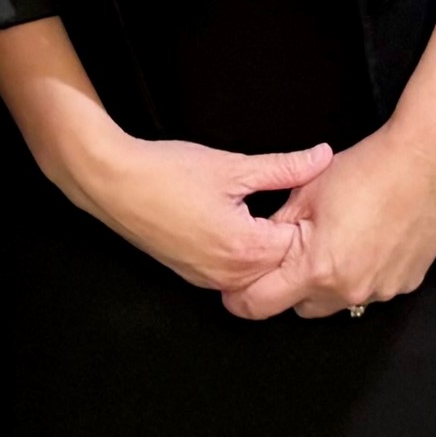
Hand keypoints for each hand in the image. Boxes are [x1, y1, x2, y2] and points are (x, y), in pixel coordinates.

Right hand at [66, 126, 334, 293]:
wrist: (113, 182)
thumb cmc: (168, 171)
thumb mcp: (232, 166)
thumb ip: (284, 167)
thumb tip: (322, 157)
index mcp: (245, 248)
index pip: (300, 247)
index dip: (310, 221)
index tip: (312, 199)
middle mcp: (229, 274)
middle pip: (282, 267)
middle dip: (291, 238)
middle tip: (294, 205)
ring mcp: (209, 279)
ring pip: (258, 274)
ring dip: (268, 251)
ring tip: (268, 215)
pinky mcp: (193, 276)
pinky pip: (233, 276)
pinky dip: (245, 258)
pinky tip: (242, 229)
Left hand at [224, 124, 435, 321]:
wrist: (425, 164)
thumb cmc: (365, 171)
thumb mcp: (304, 192)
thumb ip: (276, 226)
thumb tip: (257, 244)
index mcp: (317, 269)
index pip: (262, 304)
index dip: (242, 296)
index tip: (236, 288)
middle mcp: (350, 291)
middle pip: (300, 306)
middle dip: (289, 286)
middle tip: (293, 250)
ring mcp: (381, 291)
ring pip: (337, 301)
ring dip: (327, 282)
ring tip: (335, 238)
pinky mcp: (404, 284)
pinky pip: (369, 290)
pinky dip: (360, 274)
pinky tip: (365, 240)